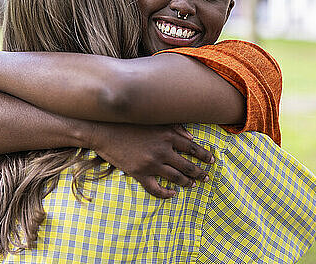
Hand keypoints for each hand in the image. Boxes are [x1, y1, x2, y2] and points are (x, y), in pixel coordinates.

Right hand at [88, 122, 213, 198]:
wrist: (104, 132)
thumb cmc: (129, 123)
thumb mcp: (153, 120)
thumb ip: (174, 127)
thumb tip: (191, 136)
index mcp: (167, 136)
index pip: (193, 148)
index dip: (204, 156)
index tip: (212, 160)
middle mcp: (162, 150)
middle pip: (187, 165)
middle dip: (199, 172)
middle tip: (206, 177)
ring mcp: (151, 163)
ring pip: (176, 178)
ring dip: (186, 182)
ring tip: (192, 184)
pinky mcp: (139, 173)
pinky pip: (156, 189)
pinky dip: (166, 194)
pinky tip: (172, 194)